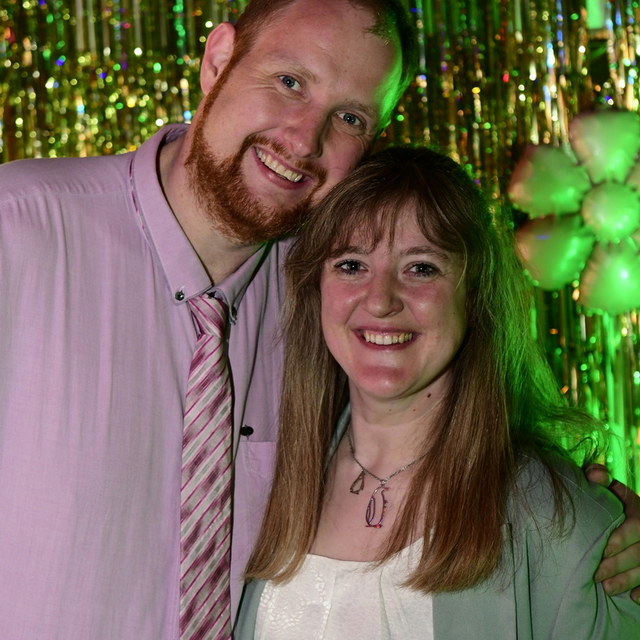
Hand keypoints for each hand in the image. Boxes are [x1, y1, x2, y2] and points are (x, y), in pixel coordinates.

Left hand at [586, 464, 639, 602]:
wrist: (633, 514)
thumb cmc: (615, 501)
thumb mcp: (612, 488)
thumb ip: (600, 477)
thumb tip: (594, 475)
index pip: (636, 528)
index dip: (621, 539)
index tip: (604, 549)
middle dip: (618, 565)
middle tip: (595, 575)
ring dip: (628, 581)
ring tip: (607, 588)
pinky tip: (635, 598)